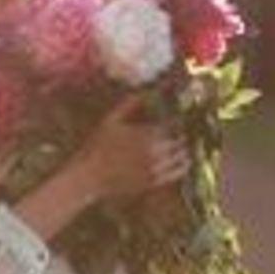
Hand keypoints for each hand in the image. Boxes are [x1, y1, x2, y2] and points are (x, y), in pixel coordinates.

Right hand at [72, 94, 190, 200]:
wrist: (90, 175)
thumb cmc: (98, 145)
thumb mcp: (110, 120)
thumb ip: (129, 104)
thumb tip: (145, 91)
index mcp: (145, 134)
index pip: (171, 125)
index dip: (177, 121)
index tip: (176, 118)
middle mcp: (153, 152)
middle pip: (178, 141)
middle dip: (181, 135)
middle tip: (182, 131)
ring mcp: (154, 168)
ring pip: (180, 157)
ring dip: (183, 150)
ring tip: (183, 146)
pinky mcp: (153, 182)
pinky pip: (175, 174)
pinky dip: (182, 166)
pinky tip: (182, 162)